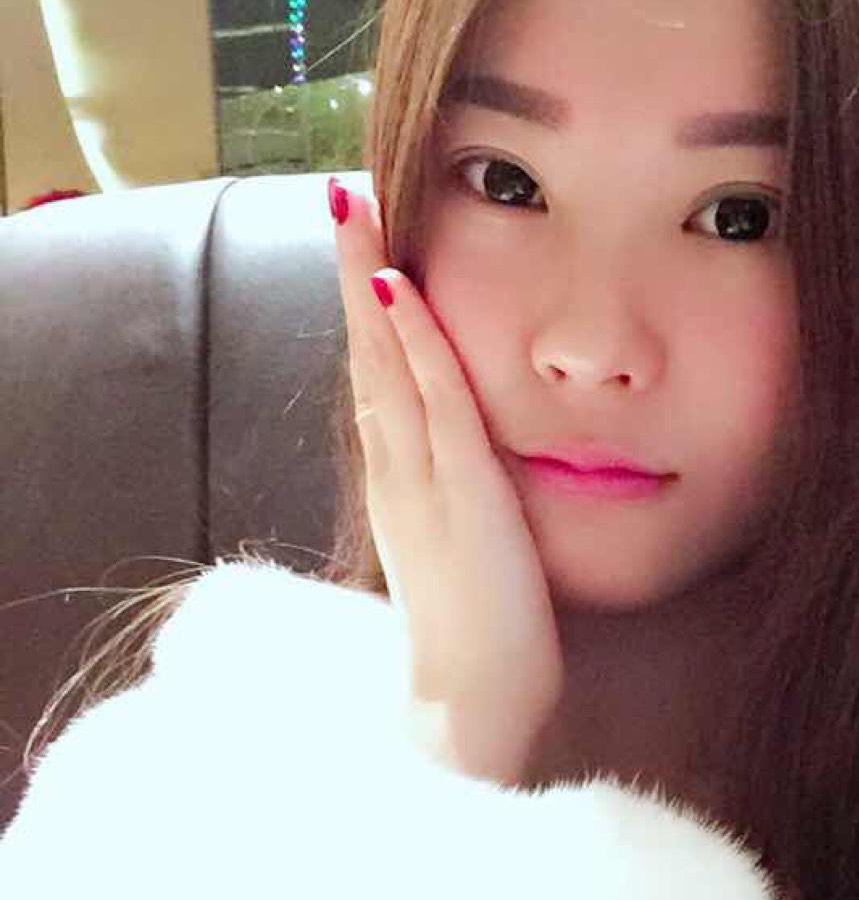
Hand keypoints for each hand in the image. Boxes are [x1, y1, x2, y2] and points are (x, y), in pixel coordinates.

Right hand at [329, 176, 563, 783]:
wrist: (470, 706)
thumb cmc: (473, 629)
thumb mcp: (451, 542)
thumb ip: (447, 490)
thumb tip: (454, 445)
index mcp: (400, 476)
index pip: (379, 373)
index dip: (367, 304)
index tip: (366, 241)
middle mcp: (398, 468)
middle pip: (368, 353)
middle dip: (355, 271)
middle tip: (344, 194)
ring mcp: (422, 480)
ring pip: (389, 366)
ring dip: (371, 284)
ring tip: (356, 210)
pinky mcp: (462, 498)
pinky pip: (436, 407)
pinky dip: (416, 348)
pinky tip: (404, 293)